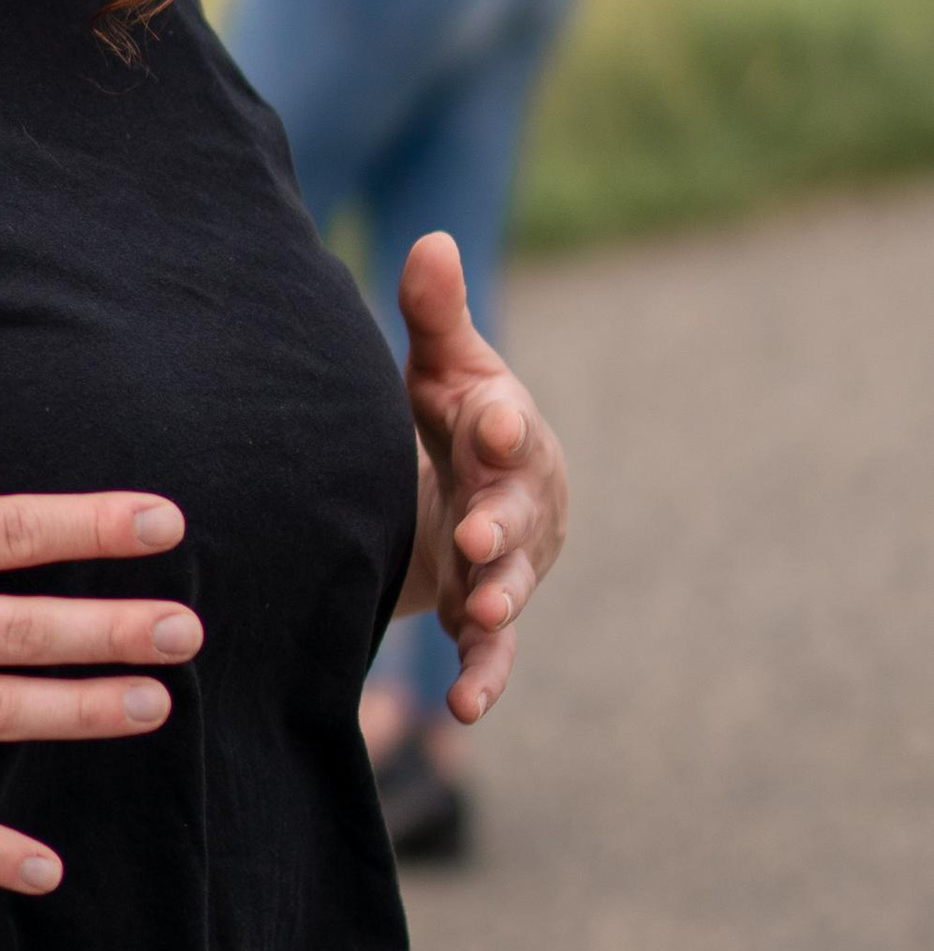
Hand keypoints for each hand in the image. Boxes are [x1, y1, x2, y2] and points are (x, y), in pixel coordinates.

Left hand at [395, 232, 569, 724]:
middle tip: (477, 530)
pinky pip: (493, 651)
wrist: (468, 487)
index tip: (488, 416)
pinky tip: (464, 709)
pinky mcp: (489, 613)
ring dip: (499, 596)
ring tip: (482, 608)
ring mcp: (508, 563)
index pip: (507, 423)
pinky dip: (484, 678)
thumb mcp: (441, 366)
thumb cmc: (453, 417)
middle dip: (501, 520)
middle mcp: (518, 501)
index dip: (499, 421)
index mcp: (506, 434)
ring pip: (512, 583)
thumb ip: (437, 315)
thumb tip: (432, 240)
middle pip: (517, 511)